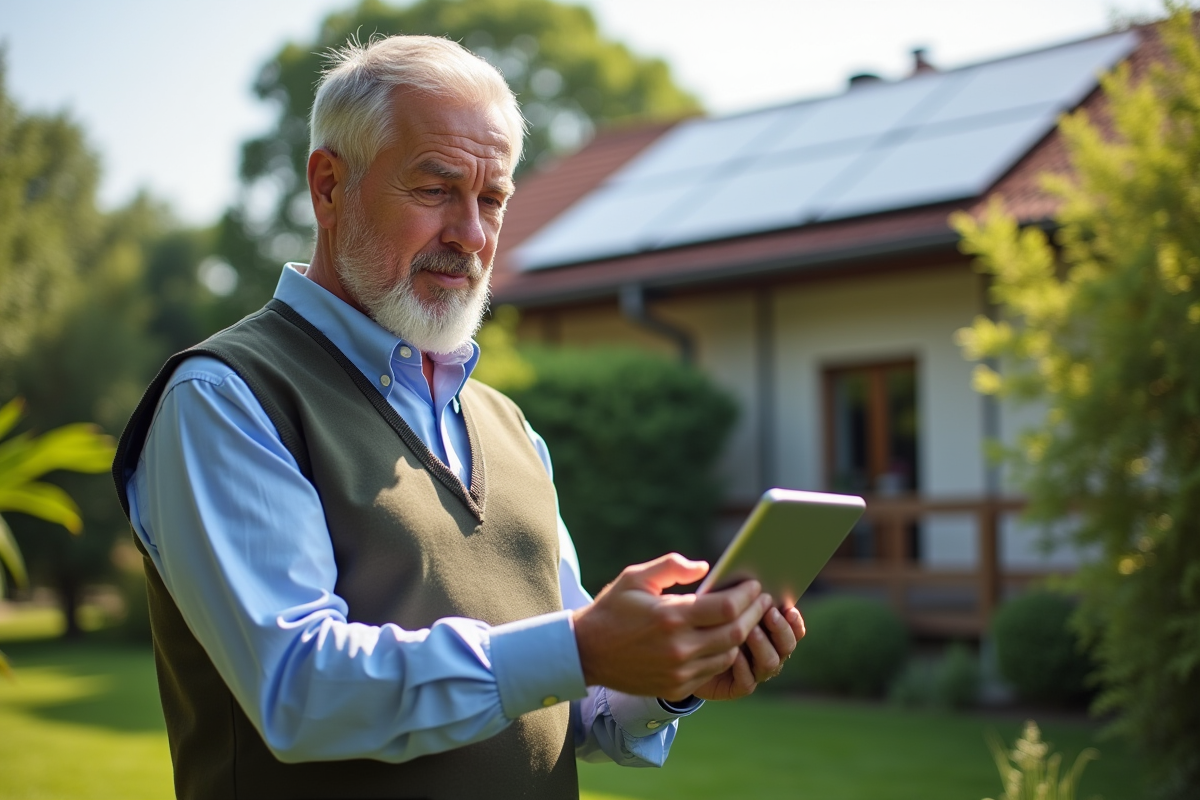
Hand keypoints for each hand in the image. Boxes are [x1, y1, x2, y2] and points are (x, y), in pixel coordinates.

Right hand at [571, 553, 771, 701]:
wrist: (587, 652)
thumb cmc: (613, 609)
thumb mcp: (636, 577)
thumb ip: (672, 566)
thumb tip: (705, 568)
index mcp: (670, 616)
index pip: (726, 608)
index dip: (747, 595)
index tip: (755, 585)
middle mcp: (678, 647)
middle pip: (735, 633)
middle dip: (755, 614)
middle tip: (763, 600)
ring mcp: (679, 671)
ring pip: (728, 654)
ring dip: (742, 635)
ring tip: (747, 618)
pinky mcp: (676, 686)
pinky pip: (713, 670)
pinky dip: (724, 654)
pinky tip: (726, 638)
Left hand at [691, 605, 804, 700]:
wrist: (688, 652)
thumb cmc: (708, 620)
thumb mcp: (723, 604)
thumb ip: (740, 595)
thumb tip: (752, 583)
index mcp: (771, 631)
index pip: (794, 628)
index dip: (795, 621)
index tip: (789, 608)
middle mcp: (769, 652)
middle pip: (787, 646)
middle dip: (780, 629)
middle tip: (769, 613)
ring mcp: (756, 671)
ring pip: (771, 663)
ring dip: (762, 645)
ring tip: (750, 630)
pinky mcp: (739, 687)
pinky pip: (748, 681)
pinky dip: (743, 667)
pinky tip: (735, 654)